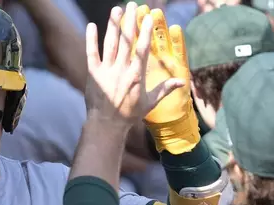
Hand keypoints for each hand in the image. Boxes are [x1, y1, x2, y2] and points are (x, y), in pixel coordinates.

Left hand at [84, 2, 184, 131]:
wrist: (106, 124)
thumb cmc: (129, 115)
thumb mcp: (149, 103)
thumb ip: (165, 89)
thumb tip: (182, 82)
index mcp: (136, 75)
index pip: (141, 49)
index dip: (145, 32)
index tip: (148, 18)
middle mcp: (121, 70)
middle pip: (126, 41)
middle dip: (130, 21)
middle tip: (132, 5)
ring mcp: (106, 71)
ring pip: (110, 44)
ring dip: (113, 26)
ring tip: (116, 10)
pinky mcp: (93, 74)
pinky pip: (91, 54)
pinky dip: (91, 40)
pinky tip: (92, 26)